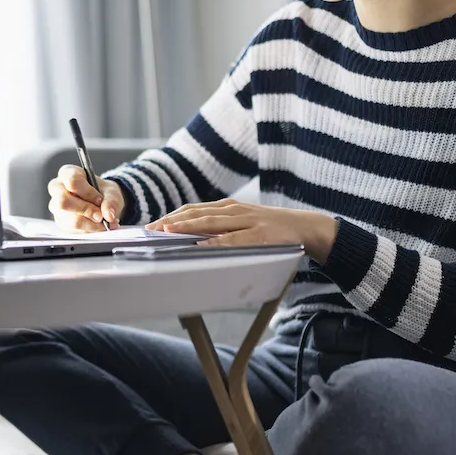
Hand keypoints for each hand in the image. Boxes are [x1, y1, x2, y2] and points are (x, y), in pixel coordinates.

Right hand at [48, 165, 124, 232]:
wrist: (102, 203)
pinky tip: (98, 225)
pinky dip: (90, 229)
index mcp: (67, 173)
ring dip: (91, 223)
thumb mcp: (111, 192)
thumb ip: (111, 201)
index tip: (99, 199)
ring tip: (104, 221)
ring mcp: (56, 207)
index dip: (87, 192)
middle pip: (63, 202)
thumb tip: (108, 215)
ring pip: (71, 219)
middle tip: (100, 215)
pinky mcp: (61, 222)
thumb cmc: (102, 192)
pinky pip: (74, 230)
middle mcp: (57, 189)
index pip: (72, 181)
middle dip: (86, 210)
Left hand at [148, 199, 338, 261]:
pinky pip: (232, 239)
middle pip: (195, 213)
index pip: (192, 209)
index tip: (151, 225)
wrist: (305, 227)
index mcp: (228, 207)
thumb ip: (221, 230)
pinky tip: (200, 246)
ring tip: (166, 232)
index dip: (171, 216)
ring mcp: (246, 221)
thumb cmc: (270, 228)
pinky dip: (214, 242)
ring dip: (186, 226)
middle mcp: (234, 210)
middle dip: (171, 221)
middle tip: (150, 229)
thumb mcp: (243, 224)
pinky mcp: (259, 234)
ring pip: (210, 222)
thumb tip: (195, 241)